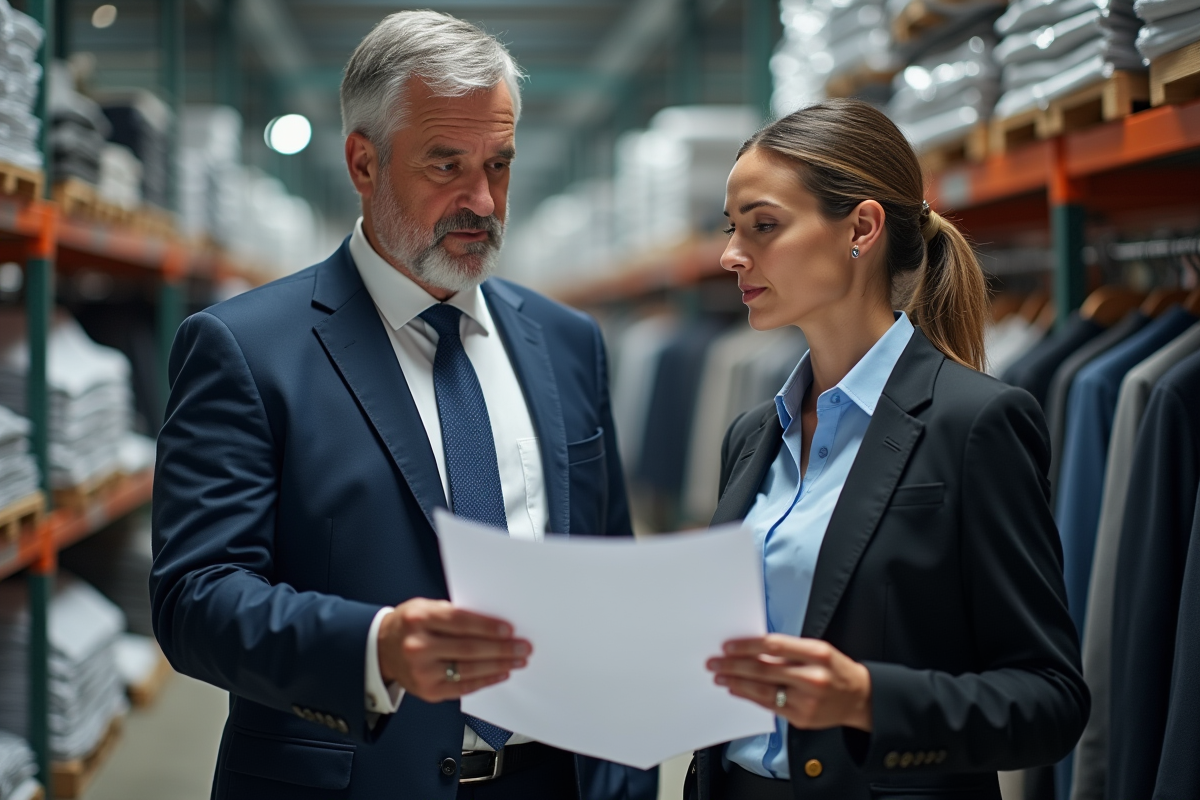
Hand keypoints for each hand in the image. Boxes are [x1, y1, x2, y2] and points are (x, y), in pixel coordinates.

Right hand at [377, 598, 530, 702]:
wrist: (382, 649)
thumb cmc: (410, 624)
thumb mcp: (426, 607)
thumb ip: (454, 614)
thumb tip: (493, 623)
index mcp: (419, 619)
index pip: (460, 622)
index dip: (487, 626)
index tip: (509, 629)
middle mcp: (418, 646)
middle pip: (468, 648)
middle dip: (501, 648)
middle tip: (523, 647)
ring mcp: (422, 671)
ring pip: (469, 669)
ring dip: (499, 665)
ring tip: (518, 660)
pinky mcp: (428, 691)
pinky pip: (463, 687)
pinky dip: (485, 680)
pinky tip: (501, 673)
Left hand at [707, 634, 871, 731]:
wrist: (860, 698)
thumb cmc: (835, 670)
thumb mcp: (818, 650)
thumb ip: (788, 650)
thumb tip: (752, 649)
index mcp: (817, 654)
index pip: (774, 646)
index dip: (747, 646)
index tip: (728, 646)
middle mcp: (812, 678)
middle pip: (764, 670)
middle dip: (734, 666)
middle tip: (714, 662)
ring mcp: (806, 701)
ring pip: (763, 691)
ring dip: (736, 683)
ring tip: (720, 677)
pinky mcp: (801, 718)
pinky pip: (769, 706)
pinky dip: (750, 697)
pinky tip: (737, 690)